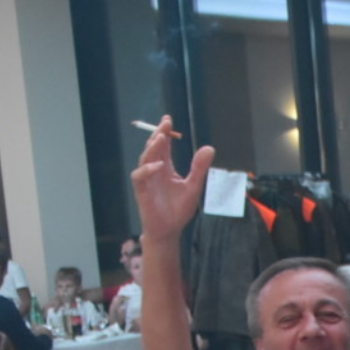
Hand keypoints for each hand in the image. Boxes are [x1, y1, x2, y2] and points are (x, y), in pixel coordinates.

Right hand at [130, 116, 215, 242]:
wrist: (170, 229)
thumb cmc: (179, 209)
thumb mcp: (194, 186)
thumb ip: (199, 168)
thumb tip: (210, 148)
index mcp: (166, 168)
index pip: (164, 146)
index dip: (165, 133)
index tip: (168, 120)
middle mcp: (154, 171)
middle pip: (153, 148)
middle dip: (158, 134)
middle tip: (165, 123)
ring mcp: (147, 180)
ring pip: (145, 158)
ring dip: (152, 148)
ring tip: (161, 137)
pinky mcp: (142, 190)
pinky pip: (139, 176)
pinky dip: (147, 170)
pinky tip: (158, 165)